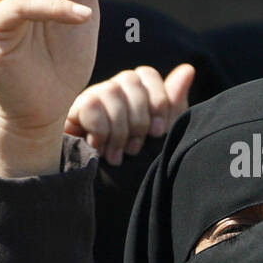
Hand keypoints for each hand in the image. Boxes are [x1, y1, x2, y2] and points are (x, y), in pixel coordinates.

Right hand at [65, 64, 195, 165]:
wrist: (106, 194)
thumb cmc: (137, 164)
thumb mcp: (162, 136)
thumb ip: (174, 104)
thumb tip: (188, 69)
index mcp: (136, 92)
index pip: (147, 74)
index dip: (156, 101)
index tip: (158, 132)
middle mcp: (114, 89)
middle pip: (130, 80)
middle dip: (139, 119)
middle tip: (135, 148)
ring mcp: (93, 98)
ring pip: (111, 91)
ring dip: (119, 130)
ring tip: (117, 155)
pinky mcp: (74, 111)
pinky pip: (91, 106)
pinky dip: (100, 131)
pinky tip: (99, 148)